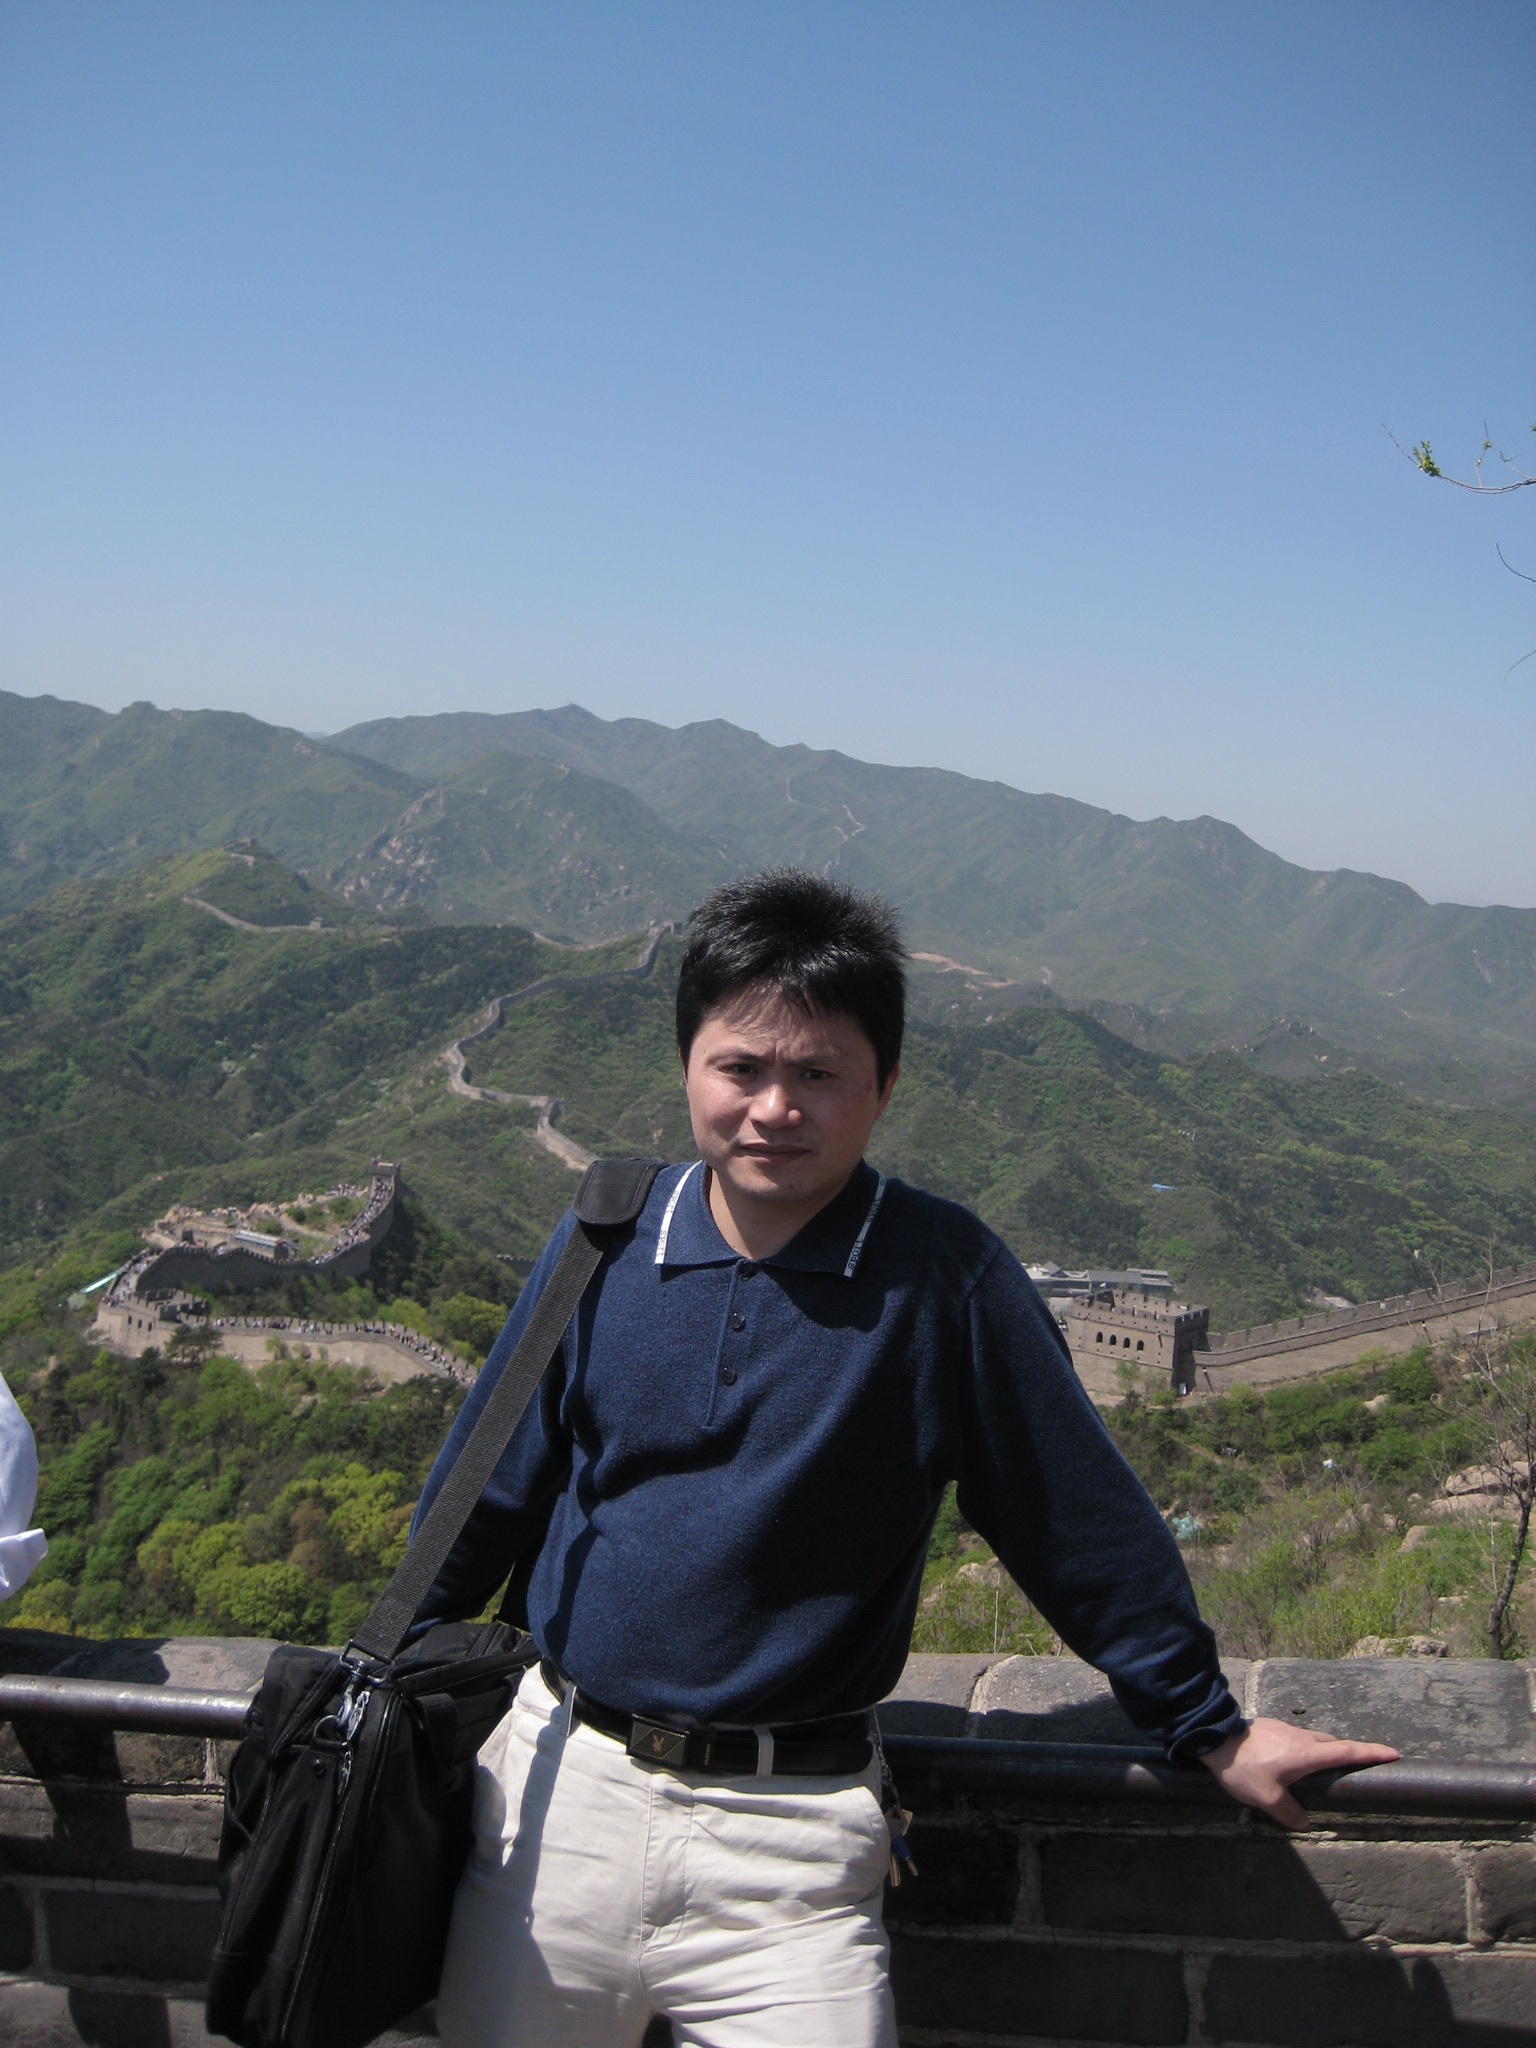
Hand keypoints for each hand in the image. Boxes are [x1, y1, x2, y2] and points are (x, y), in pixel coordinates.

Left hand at [1200, 1716, 1399, 1828]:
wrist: (1215, 1737)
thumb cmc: (1244, 1767)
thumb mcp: (1267, 1798)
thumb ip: (1289, 1813)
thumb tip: (1304, 1823)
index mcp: (1307, 1754)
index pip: (1347, 1752)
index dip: (1371, 1753)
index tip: (1393, 1753)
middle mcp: (1301, 1738)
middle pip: (1334, 1744)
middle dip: (1353, 1752)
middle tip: (1365, 1765)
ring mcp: (1286, 1731)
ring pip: (1316, 1741)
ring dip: (1328, 1751)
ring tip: (1330, 1770)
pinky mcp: (1272, 1729)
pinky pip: (1299, 1740)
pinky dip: (1308, 1750)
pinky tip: (1296, 1764)